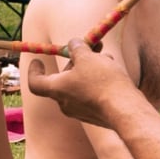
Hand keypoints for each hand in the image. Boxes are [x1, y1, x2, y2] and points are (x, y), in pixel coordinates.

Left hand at [24, 39, 145, 129]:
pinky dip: (98, 80)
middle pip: (63, 79)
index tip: (37, 59)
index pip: (36, 83)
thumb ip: (77, 48)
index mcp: (57, 90)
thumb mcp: (87, 57)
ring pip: (80, 84)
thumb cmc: (102, 81)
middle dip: (75, 61)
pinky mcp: (95, 115)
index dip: (34, 70)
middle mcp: (65, 103)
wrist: (125, 110)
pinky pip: (91, 93)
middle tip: (88, 46)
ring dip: (90, 67)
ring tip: (106, 56)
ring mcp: (80, 111)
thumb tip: (73, 43)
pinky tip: (112, 69)